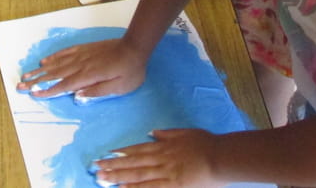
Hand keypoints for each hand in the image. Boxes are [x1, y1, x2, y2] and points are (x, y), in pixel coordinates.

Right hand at [16, 36, 145, 99]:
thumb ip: (97, 92)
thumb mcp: (119, 87)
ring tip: (26, 74)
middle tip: (20, 84)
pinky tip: (45, 62)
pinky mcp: (84, 49)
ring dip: (40, 70)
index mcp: (88, 76)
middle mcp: (80, 65)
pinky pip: (65, 53)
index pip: (64, 85)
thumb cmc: (129, 71)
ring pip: (57, 64)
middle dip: (36, 80)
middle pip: (55, 74)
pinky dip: (53, 57)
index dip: (48, 90)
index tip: (33, 94)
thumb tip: (77, 96)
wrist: (134, 47)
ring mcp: (81, 55)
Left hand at [90, 128, 221, 187]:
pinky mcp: (173, 185)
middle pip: (132, 163)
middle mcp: (160, 159)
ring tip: (103, 179)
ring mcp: (165, 173)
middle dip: (113, 166)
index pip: (137, 150)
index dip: (121, 154)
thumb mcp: (184, 133)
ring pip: (138, 176)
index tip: (106, 155)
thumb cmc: (205, 144)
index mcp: (163, 146)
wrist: (219, 157)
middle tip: (96, 168)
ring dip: (119, 177)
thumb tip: (152, 133)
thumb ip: (167, 134)